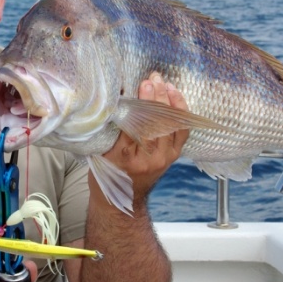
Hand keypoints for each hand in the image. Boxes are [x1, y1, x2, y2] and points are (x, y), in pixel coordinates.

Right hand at [103, 72, 188, 200]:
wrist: (123, 202)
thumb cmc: (107, 175)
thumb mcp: (100, 153)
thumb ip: (109, 129)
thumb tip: (116, 98)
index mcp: (124, 157)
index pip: (135, 123)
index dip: (140, 102)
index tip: (139, 84)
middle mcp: (147, 159)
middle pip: (156, 122)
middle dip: (155, 97)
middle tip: (153, 79)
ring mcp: (163, 159)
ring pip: (170, 125)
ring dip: (169, 101)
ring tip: (165, 84)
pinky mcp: (172, 157)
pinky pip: (181, 132)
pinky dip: (181, 114)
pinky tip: (177, 98)